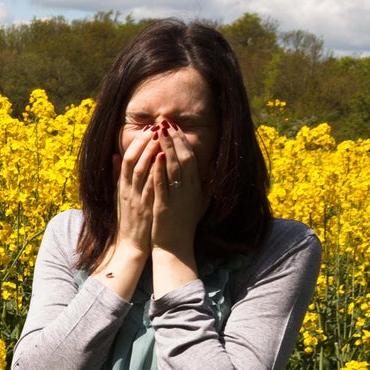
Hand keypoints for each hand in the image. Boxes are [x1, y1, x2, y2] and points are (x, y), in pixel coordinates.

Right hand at [113, 125, 161, 257]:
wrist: (129, 246)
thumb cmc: (128, 221)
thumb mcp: (119, 197)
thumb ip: (117, 177)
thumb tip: (114, 156)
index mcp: (122, 187)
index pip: (127, 159)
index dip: (136, 143)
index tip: (147, 129)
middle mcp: (127, 190)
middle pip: (133, 160)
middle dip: (144, 142)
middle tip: (155, 126)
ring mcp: (136, 198)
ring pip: (140, 170)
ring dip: (150, 151)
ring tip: (159, 136)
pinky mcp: (145, 207)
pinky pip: (150, 185)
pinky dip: (155, 171)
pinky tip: (162, 158)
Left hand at [150, 121, 204, 259]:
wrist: (175, 247)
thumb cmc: (185, 224)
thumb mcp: (201, 203)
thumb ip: (208, 185)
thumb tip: (214, 167)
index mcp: (195, 188)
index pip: (192, 158)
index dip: (183, 141)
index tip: (175, 127)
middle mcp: (188, 190)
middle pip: (184, 158)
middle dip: (174, 139)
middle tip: (166, 122)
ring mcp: (177, 198)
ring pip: (173, 168)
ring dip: (166, 148)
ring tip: (158, 131)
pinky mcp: (164, 206)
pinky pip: (162, 185)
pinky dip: (160, 169)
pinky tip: (156, 156)